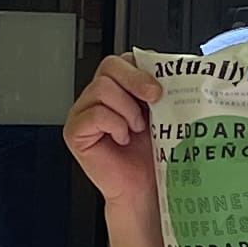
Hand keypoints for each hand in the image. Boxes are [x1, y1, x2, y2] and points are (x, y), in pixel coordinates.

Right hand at [62, 51, 162, 222]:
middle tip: (154, 98)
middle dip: (135, 80)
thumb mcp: (163, 113)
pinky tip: (122, 138)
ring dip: (127, 109)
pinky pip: (95, 114)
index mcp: (120, 87)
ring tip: (136, 129)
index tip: (162, 84)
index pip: (124, 59)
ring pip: (102, 88)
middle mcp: (99, 96)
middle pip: (110, 66)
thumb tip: (173, 68)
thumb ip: (160, 88)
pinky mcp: (75, 131)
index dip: (142, 68)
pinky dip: (114, 125)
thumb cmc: (153, 154)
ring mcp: (83, 112)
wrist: (146, 187)